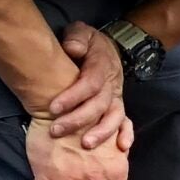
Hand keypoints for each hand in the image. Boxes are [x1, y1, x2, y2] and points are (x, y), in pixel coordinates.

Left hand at [46, 22, 129, 148]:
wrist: (112, 50)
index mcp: (101, 67)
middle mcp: (111, 85)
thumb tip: (72, 48)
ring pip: (113, 117)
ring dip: (102, 132)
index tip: (53, 108)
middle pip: (99, 105)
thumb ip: (77, 38)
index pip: (90, 83)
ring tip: (85, 144)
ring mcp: (117, 98)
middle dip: (79, 120)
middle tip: (56, 130)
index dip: (73, 96)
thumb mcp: (82, 33)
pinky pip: (126, 122)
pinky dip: (126, 134)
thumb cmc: (90, 45)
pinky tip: (121, 147)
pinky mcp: (119, 108)